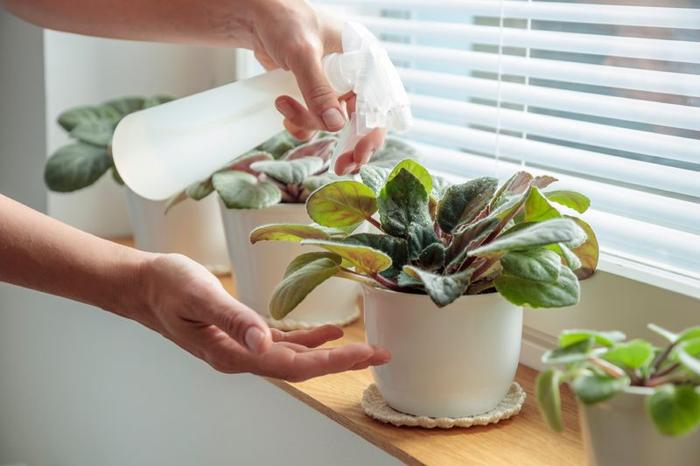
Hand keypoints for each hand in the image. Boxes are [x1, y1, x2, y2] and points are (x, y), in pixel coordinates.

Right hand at [134, 253, 389, 380]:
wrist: (144, 285)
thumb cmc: (168, 286)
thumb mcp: (200, 296)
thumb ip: (233, 318)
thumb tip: (264, 340)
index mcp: (234, 353)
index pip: (293, 365)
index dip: (332, 362)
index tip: (366, 354)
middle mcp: (242, 356)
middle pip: (301, 367)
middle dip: (342, 362)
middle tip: (381, 354)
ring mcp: (243, 348)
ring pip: (295, 358)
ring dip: (330, 355)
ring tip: (365, 349)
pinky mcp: (242, 334)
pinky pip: (282, 344)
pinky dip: (307, 341)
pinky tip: (326, 335)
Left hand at [247, 0, 384, 174]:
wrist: (256, 17)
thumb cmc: (284, 21)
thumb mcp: (302, 53)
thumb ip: (318, 88)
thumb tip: (336, 125)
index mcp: (364, 60)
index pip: (379, 103)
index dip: (373, 132)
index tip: (360, 154)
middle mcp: (355, 77)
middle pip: (362, 121)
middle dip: (348, 144)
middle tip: (341, 166)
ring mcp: (335, 88)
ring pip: (332, 125)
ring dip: (309, 124)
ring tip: (284, 105)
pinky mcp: (316, 95)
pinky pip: (315, 122)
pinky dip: (299, 123)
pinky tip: (283, 105)